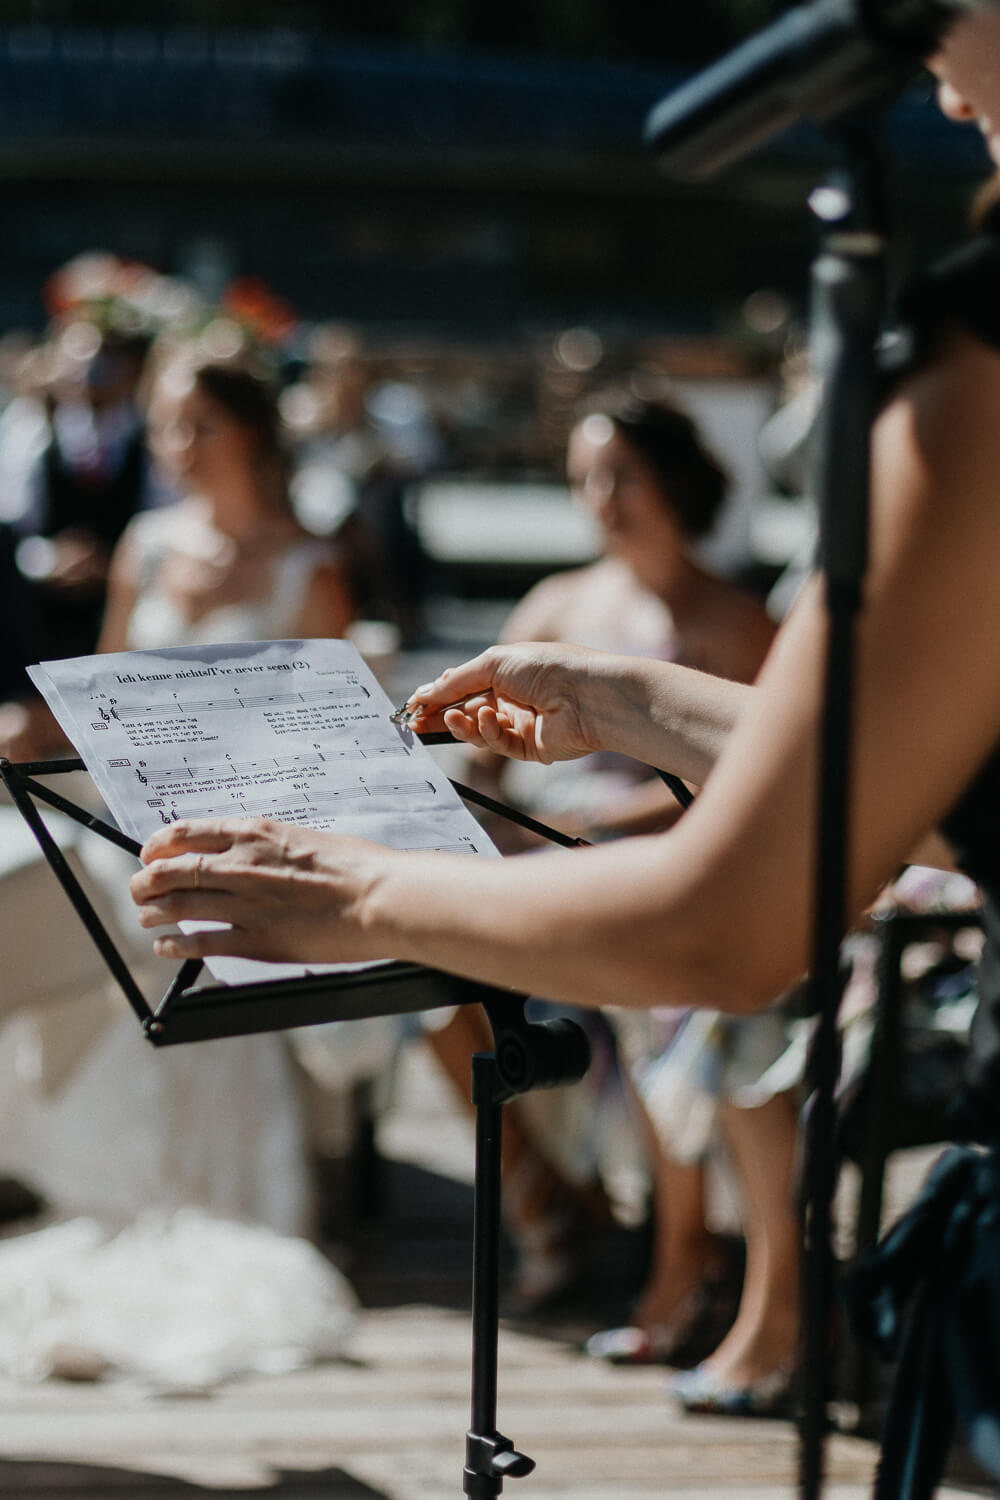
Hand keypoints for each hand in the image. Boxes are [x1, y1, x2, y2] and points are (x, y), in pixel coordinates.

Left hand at [130, 817, 396, 964]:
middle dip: (145, 882)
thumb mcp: (304, 838)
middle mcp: (240, 865)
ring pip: (176, 906)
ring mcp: (245, 904)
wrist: (379, 897)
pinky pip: (200, 943)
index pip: (185, 834)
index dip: (157, 845)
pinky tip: (167, 946)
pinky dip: (176, 945)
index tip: (151, 853)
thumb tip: (246, 853)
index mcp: (254, 834)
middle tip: (140, 889)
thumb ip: (268, 846)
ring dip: (153, 912)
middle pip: (169, 871)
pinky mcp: (256, 940)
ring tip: (147, 917)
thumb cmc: (356, 865)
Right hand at [400, 642, 602, 763]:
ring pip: (478, 731)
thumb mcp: (495, 662)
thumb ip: (458, 681)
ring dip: (461, 725)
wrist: (588, 695)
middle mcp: (511, 699)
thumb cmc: (548, 667)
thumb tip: (426, 693)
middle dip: (440, 715)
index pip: (462, 687)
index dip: (437, 695)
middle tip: (414, 722)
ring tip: (449, 718)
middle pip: (465, 711)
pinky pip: (499, 744)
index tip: (412, 704)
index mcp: (505, 674)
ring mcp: (520, 724)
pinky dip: (487, 733)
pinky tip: (486, 720)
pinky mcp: (529, 748)